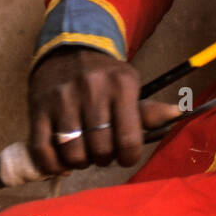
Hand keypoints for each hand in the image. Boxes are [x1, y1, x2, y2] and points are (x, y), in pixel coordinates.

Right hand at [28, 47, 181, 175]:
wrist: (68, 49)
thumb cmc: (104, 76)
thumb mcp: (129, 85)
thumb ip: (148, 109)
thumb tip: (177, 115)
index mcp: (122, 84)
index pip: (129, 140)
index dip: (129, 157)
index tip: (125, 155)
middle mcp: (92, 89)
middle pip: (100, 149)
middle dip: (104, 159)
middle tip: (102, 151)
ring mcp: (62, 99)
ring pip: (73, 154)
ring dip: (80, 162)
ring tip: (84, 153)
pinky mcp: (38, 109)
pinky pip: (43, 151)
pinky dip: (53, 165)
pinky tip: (62, 162)